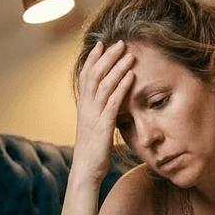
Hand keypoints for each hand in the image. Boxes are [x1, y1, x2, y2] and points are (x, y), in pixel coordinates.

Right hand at [72, 40, 135, 183]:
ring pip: (104, 84)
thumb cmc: (91, 152)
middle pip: (95, 75)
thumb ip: (95, 113)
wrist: (85, 171)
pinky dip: (122, 86)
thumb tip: (98, 104)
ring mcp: (93, 115)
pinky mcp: (103, 125)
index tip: (101, 44)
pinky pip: (113, 101)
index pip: (86, 76)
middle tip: (120, 42)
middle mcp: (86, 107)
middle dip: (107, 57)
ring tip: (129, 53)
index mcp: (83, 106)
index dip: (93, 59)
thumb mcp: (92, 128)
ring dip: (117, 67)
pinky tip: (131, 75)